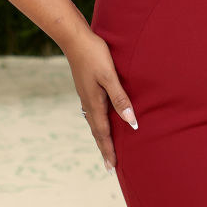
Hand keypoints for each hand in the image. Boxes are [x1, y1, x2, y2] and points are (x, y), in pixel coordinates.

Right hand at [65, 30, 137, 169]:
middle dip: (104, 148)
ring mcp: (85, 95)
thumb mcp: (109, 76)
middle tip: (109, 167)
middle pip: (97, 131)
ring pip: (94, 122)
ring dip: (101, 137)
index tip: (112, 168)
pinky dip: (98, 122)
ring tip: (105, 148)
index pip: (103, 133)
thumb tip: (131, 122)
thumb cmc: (95, 55)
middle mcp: (88, 102)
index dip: (108, 150)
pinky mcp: (86, 87)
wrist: (75, 39)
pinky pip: (93, 112)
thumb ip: (120, 98)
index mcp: (94, 103)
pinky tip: (100, 120)